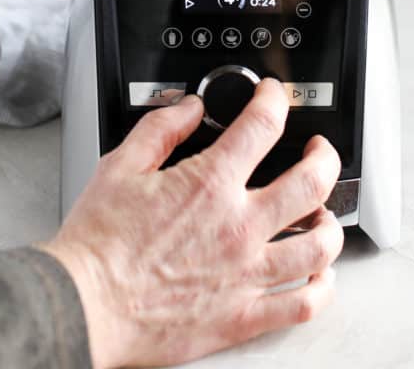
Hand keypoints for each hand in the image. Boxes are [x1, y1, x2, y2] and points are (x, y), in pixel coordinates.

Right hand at [43, 78, 342, 367]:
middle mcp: (238, 227)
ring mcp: (246, 274)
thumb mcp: (121, 165)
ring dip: (329, 223)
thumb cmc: (98, 244)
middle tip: (318, 149)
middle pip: (312, 182)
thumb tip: (190, 108)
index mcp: (209, 184)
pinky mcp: (242, 317)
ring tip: (323, 213)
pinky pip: (301, 305)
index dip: (274, 99)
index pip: (263, 125)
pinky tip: (319, 277)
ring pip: (318, 246)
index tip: (273, 96)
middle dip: (324, 156)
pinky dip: (321, 289)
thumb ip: (161, 128)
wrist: (84, 305)